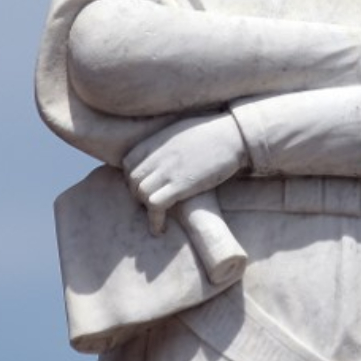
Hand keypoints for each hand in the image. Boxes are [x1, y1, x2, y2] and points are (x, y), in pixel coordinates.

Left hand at [125, 114, 248, 234]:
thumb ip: (163, 143)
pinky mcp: (181, 185)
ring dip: (147, 208)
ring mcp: (168, 171)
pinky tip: (160, 229)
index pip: (128, 164)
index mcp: (154, 142)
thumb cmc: (211, 132)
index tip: (144, 187)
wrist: (232, 135)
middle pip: (133, 181)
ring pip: (141, 194)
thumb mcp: (178, 131)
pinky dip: (155, 220)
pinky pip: (156, 205)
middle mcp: (157, 156)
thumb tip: (160, 155)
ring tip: (158, 215)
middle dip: (138, 195)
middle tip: (152, 203)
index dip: (133, 179)